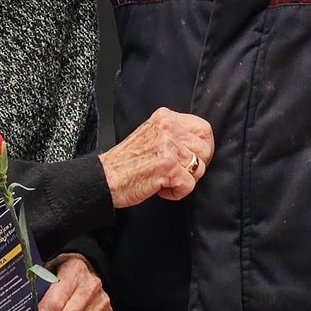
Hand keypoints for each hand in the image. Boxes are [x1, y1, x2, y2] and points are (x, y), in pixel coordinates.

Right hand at [97, 107, 213, 206]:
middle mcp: (168, 127)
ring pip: (199, 168)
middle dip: (195, 166)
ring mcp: (168, 146)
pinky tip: (160, 187)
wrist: (106, 177)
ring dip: (183, 180)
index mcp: (165, 117)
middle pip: (205, 149)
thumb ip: (175, 134)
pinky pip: (189, 185)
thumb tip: (202, 144)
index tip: (194, 158)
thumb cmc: (127, 162)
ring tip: (164, 179)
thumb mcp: (153, 134)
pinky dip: (176, 193)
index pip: (203, 128)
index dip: (203, 147)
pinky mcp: (168, 166)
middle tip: (176, 172)